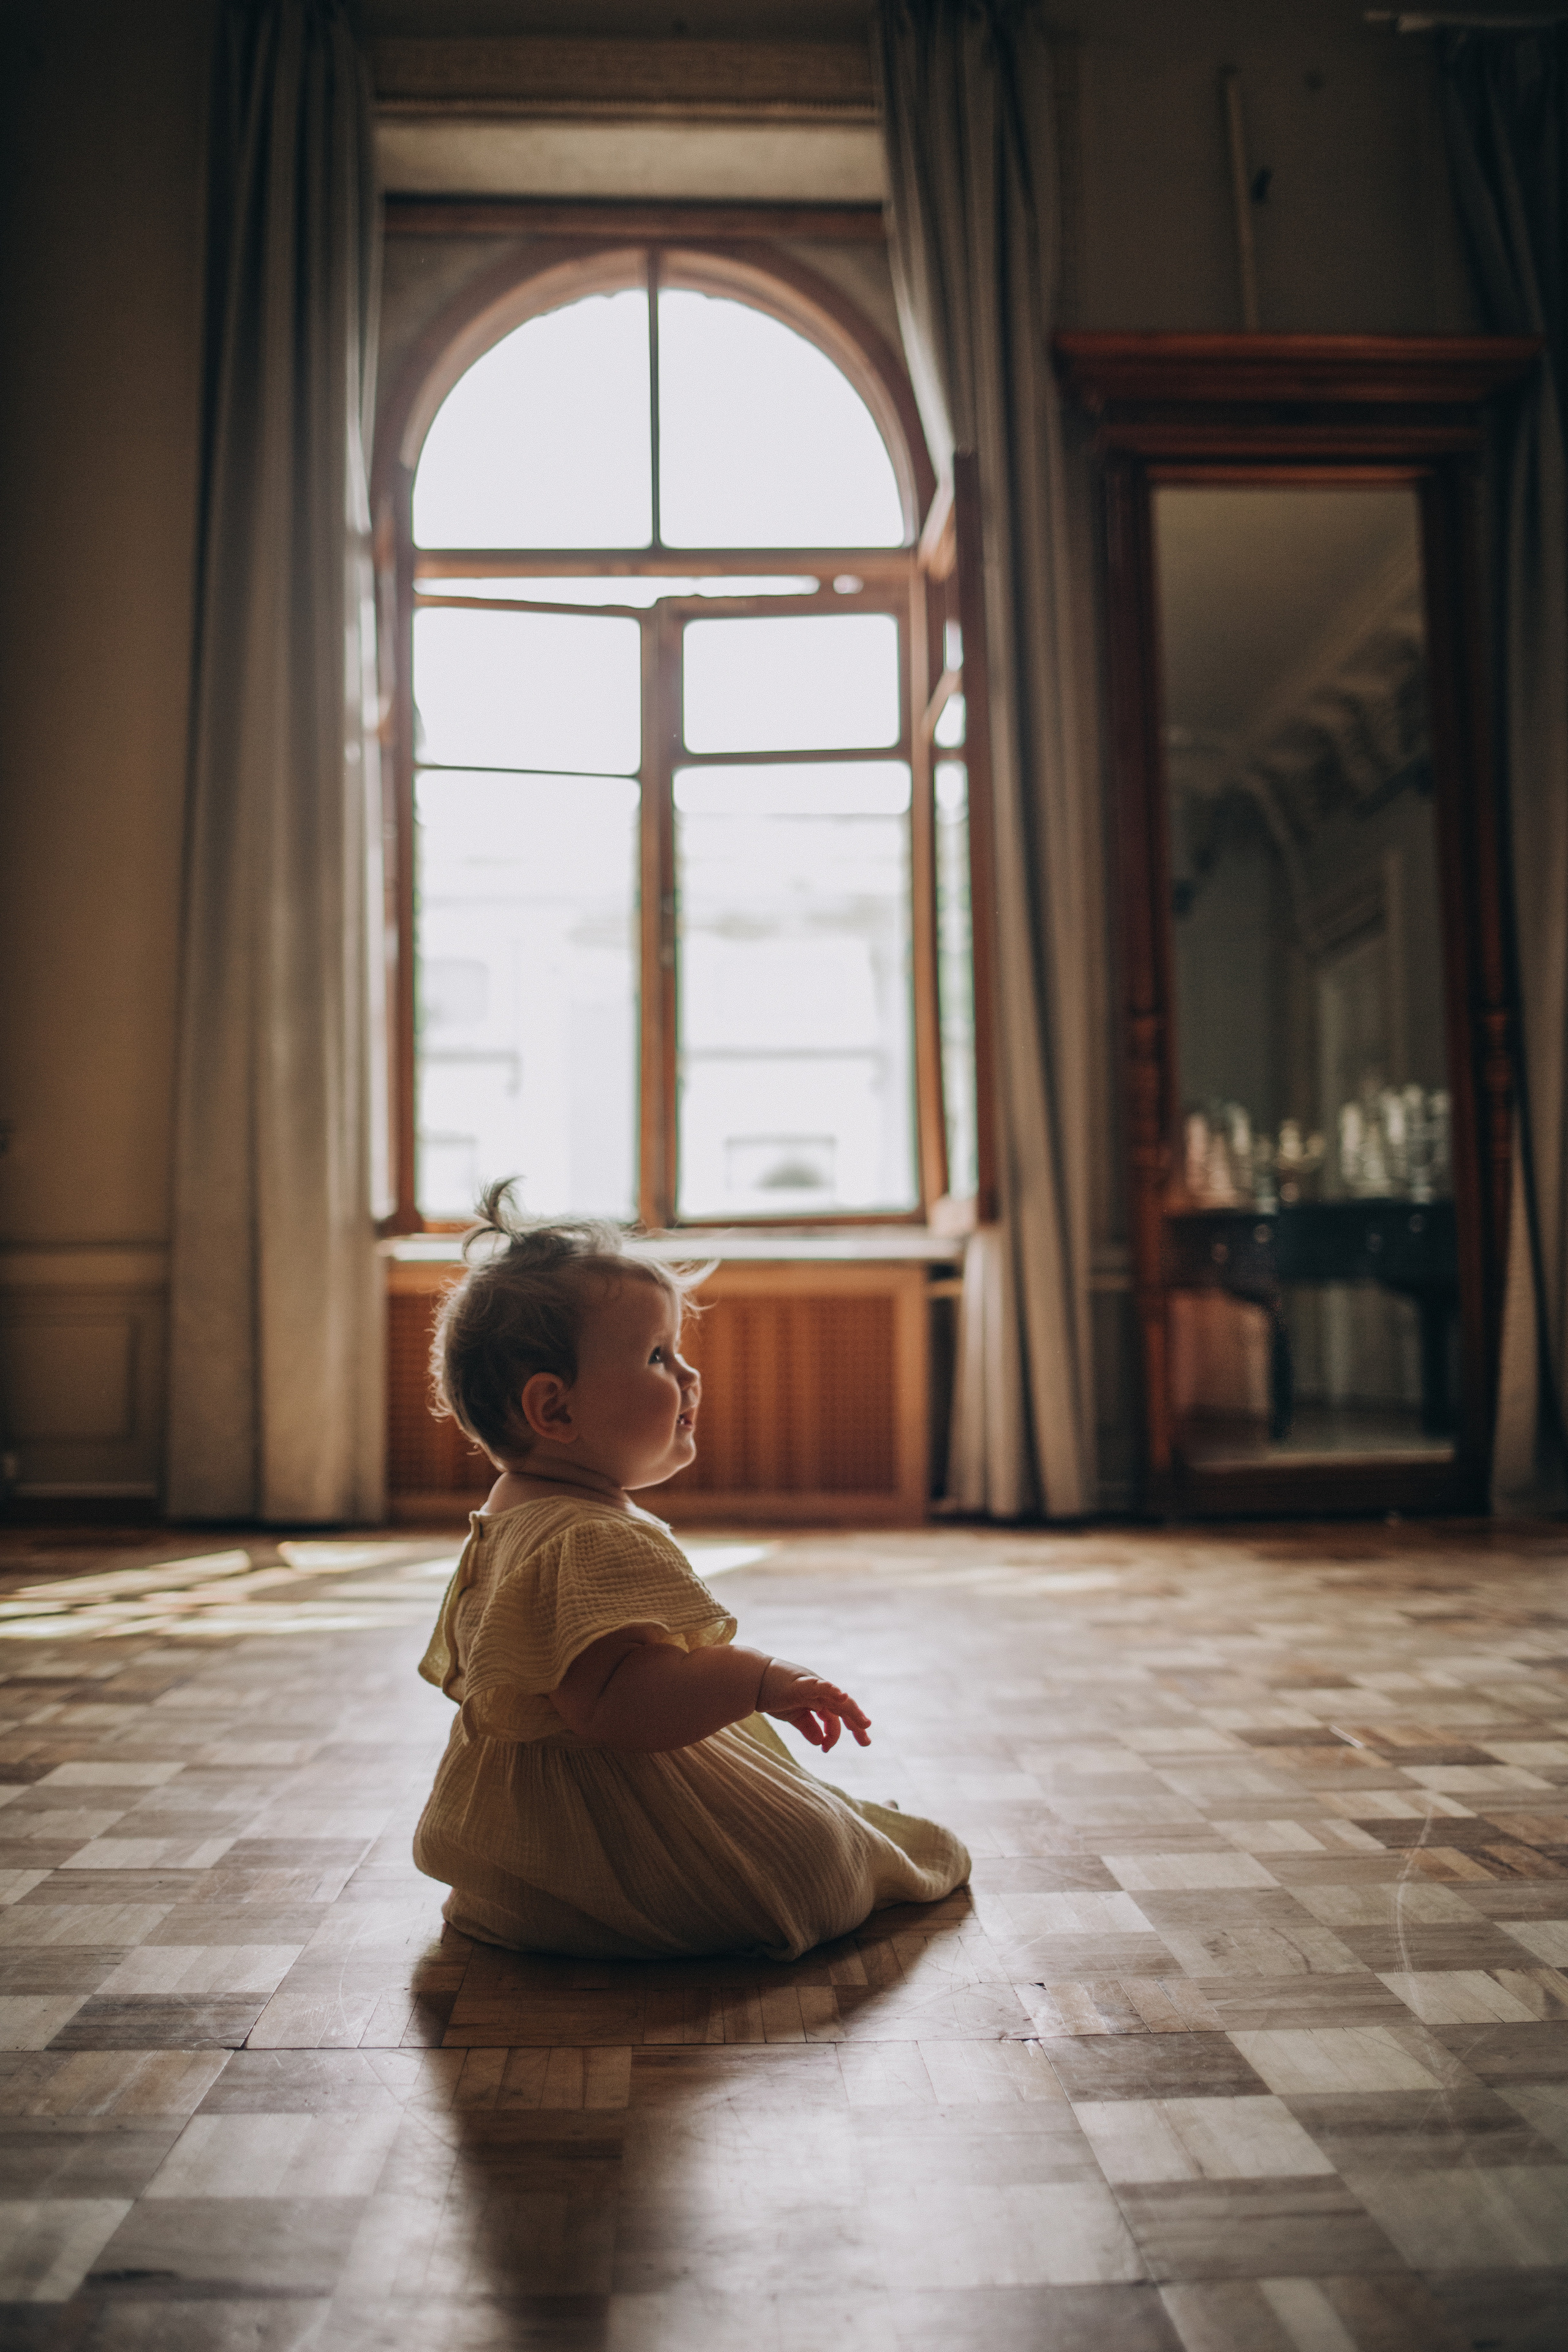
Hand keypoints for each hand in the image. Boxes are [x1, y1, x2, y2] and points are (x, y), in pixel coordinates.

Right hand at [756, 1657, 871, 1751]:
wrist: (753, 1680)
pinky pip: (819, 1686)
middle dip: (856, 1725)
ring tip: (864, 1724)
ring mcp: (813, 1686)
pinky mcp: (802, 1683)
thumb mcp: (794, 1716)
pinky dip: (831, 1690)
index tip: (858, 1743)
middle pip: (843, 1709)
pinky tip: (841, 1696)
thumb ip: (808, 1728)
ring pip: (837, 1700)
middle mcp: (820, 1692)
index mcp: (819, 1700)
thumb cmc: (773, 1695)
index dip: (847, 1730)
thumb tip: (820, 1742)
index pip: (838, 1716)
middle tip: (866, 1742)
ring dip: (852, 1711)